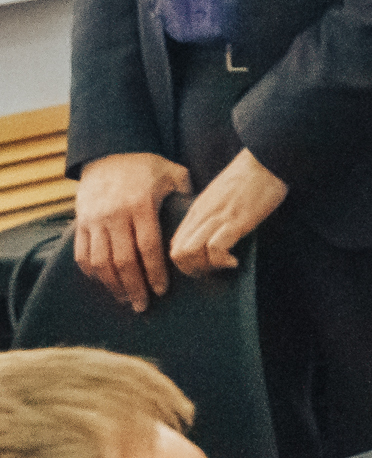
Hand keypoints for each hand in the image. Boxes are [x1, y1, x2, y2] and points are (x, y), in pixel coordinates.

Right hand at [71, 152, 189, 309]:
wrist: (109, 152)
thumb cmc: (147, 165)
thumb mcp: (172, 173)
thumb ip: (187, 195)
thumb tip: (205, 218)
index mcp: (141, 205)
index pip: (148, 247)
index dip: (155, 272)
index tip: (161, 290)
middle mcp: (115, 216)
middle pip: (123, 261)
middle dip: (134, 287)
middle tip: (142, 305)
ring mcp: (94, 220)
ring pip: (100, 262)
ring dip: (112, 285)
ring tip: (125, 299)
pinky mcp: (80, 223)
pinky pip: (82, 254)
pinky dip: (92, 272)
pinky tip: (104, 282)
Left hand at [167, 149, 286, 276]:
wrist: (266, 159)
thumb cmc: (250, 176)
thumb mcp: (222, 194)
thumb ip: (213, 212)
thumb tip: (213, 233)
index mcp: (197, 209)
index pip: (175, 244)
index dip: (185, 262)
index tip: (204, 266)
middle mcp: (202, 215)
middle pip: (177, 253)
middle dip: (191, 270)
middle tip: (212, 271)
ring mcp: (217, 218)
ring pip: (189, 253)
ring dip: (204, 268)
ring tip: (222, 266)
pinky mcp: (235, 221)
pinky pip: (215, 249)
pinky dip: (222, 261)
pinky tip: (234, 261)